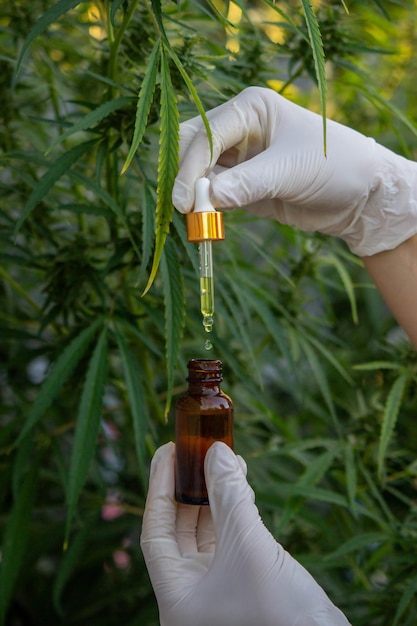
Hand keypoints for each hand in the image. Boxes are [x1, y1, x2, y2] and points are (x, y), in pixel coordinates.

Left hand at [140, 441, 350, 625]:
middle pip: (180, 528)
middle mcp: (192, 594)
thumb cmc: (280, 611)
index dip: (160, 488)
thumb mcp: (248, 545)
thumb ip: (229, 495)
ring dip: (216, 493)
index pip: (155, 531)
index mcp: (176, 598)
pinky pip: (231, 536)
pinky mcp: (244, 581)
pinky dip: (235, 508)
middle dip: (191, 486)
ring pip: (208, 529)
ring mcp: (218, 589)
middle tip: (197, 450)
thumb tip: (216, 451)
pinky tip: (242, 482)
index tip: (168, 452)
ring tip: (226, 459)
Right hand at [172, 86, 416, 255]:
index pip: (206, 134)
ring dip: (193, 194)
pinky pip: (211, 193)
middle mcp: (239, 129)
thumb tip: (206, 200)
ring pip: (197, 172)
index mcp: (251, 109)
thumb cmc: (335, 165)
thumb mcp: (291, 170)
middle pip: (192, 147)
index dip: (191, 166)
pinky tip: (207, 220)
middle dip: (185, 176)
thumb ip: (248, 183)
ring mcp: (238, 157)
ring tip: (198, 219)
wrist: (359, 195)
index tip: (185, 200)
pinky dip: (205, 206)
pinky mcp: (241, 184)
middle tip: (186, 209)